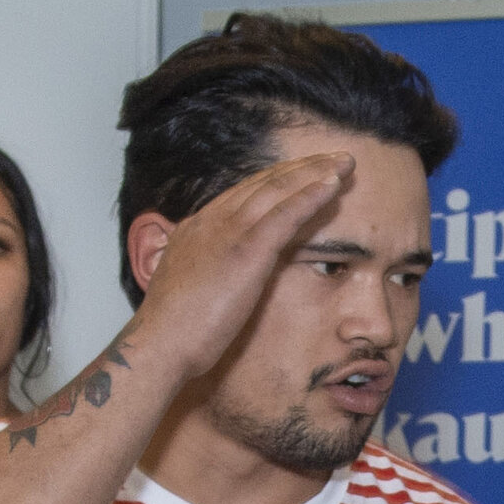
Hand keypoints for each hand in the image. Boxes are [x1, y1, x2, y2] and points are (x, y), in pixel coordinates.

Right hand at [125, 152, 353, 382]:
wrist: (159, 345)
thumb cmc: (173, 334)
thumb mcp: (189, 293)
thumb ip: (206, 276)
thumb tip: (219, 283)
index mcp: (197, 230)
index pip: (243, 195)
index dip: (276, 181)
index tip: (301, 174)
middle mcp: (212, 221)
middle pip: (263, 183)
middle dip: (301, 167)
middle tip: (332, 157)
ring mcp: (228, 232)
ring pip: (277, 189)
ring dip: (314, 172)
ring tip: (344, 162)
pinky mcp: (246, 250)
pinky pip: (285, 214)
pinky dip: (311, 195)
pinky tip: (332, 184)